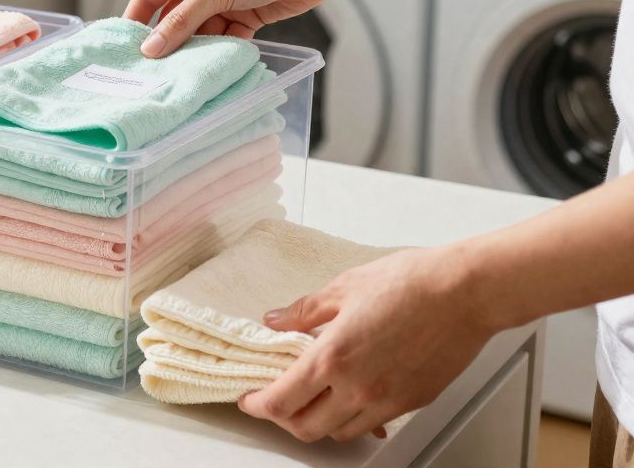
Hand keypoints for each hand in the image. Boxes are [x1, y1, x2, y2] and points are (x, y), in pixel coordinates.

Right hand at [123, 0, 340, 57]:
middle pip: (174, 17)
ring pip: (199, 31)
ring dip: (195, 48)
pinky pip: (222, 38)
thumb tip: (152, 47)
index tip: (126, 47)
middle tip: (154, 67)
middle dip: (168, 40)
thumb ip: (182, 21)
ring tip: (183, 70)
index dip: (137, 19)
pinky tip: (214, 64)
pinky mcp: (244, 16)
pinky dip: (219, 50)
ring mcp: (223, 0)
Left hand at [237, 246, 496, 441]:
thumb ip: (303, 311)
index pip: (280, 401)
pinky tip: (348, 397)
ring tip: (310, 398)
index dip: (257, 405)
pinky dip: (351, 418)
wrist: (465, 292)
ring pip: (339, 432)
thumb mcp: (343, 287)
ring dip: (317, 422)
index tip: (249, 398)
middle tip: (274, 400)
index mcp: (333, 358)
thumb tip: (274, 321)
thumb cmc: (410, 282)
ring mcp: (387, 400)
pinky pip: (371, 424)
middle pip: (305, 428)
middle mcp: (357, 388)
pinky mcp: (411, 403)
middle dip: (282, 419)